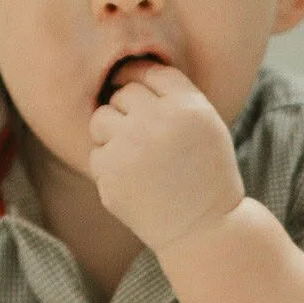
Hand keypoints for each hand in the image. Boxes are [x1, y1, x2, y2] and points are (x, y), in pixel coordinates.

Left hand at [88, 63, 245, 254]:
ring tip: (133, 155)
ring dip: (111, 132)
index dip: (140, 79)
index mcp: (186, 106)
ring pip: (100, 119)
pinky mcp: (112, 176)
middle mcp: (157, 121)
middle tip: (143, 136)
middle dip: (128, 110)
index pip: (149, 72)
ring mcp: (130, 149)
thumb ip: (176, 96)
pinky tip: (133, 181)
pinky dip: (109, 166)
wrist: (204, 230)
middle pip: (123, 93)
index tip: (137, 92)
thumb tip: (128, 73)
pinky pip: (96, 155)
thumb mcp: (207, 126)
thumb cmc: (206, 175)